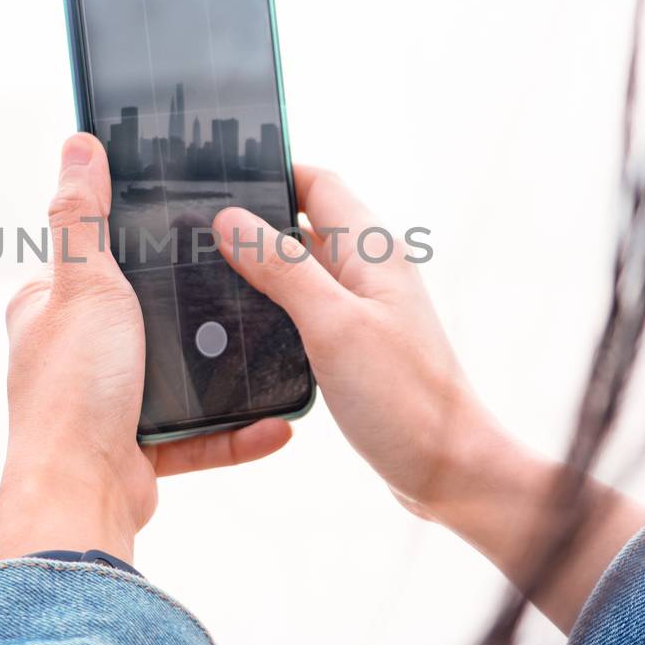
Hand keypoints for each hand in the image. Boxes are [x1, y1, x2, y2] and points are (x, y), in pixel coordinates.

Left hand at [0, 134, 293, 564]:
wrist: (83, 494)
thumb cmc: (73, 390)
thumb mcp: (85, 284)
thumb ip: (85, 217)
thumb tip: (78, 145)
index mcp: (50, 310)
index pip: (91, 258)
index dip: (133, 240)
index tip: (186, 222)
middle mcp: (74, 355)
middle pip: (142, 315)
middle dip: (188, 308)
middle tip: (242, 282)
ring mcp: (108, 402)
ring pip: (176, 376)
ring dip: (220, 370)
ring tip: (270, 347)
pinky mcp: (139, 449)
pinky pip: (198, 435)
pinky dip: (236, 431)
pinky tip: (274, 422)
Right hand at [213, 166, 644, 630]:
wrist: (452, 472)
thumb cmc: (405, 399)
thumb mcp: (334, 326)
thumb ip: (283, 269)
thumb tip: (230, 218)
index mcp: (372, 252)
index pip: (318, 183)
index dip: (270, 173)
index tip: (217, 178)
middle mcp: (368, 273)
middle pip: (303, 225)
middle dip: (252, 222)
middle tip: (192, 231)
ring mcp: (362, 312)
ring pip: (300, 272)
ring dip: (258, 270)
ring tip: (201, 276)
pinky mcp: (354, 350)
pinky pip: (305, 313)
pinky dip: (272, 312)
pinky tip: (237, 331)